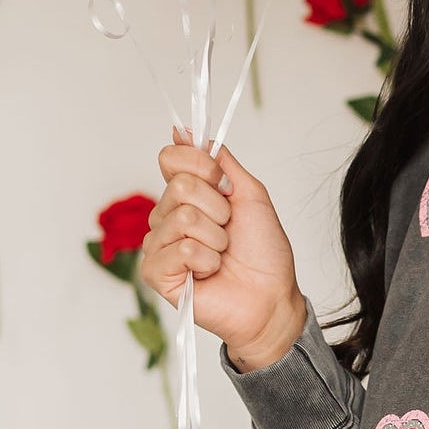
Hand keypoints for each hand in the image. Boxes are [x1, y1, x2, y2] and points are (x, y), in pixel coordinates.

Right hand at [140, 132, 307, 369]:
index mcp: (186, 196)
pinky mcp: (156, 273)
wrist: (271, 298)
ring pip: (182, 217)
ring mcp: (159, 245)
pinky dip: (207, 260)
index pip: (171, 158)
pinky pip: (181, 248)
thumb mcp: (249, 194)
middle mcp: (167, 217)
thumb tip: (183, 130)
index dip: (202, 165)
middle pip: (180, 186)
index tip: (225, 186)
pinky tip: (209, 273)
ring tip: (222, 254)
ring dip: (216, 237)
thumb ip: (219, 161)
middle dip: (218, 208)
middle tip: (229, 230)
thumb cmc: (263, 253)